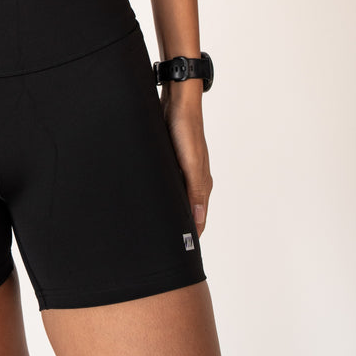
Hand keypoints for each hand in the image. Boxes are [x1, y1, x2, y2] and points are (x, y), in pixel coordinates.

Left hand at [161, 93, 213, 235]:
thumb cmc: (185, 130)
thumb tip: (198, 220)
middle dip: (179, 226)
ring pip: (178, 197)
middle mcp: (194, 179)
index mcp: (202, 183)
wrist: (177, 101)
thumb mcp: (191, 163)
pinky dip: (164, 194)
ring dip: (171, 210)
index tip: (181, 253)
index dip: (191, 235)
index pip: (199, 218)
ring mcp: (183, 169)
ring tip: (157, 227)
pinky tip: (153, 199)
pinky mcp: (171, 159)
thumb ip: (195, 191)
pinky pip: (169, 183)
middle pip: (189, 210)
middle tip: (164, 244)